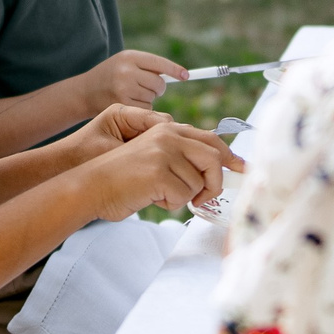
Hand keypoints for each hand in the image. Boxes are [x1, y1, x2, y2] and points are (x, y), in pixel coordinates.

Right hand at [80, 118, 243, 218]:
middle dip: (213, 184)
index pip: (210, 140)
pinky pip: (183, 197)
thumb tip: (214, 170)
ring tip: (156, 192)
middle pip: (213, 160)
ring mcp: (164, 152)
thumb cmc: (121, 178)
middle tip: (203, 199)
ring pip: (197, 184)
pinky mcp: (159, 172)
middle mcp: (169, 136)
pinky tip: (150, 197)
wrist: (91, 186)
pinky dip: (169, 204)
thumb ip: (180, 156)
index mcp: (168, 129)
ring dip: (180, 197)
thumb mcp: (153, 156)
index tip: (242, 169)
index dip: (230, 156)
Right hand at [82, 49, 186, 109]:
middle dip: (157, 88)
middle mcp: (126, 71)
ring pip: (153, 97)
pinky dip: (142, 109)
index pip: (158, 63)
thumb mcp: (125, 62)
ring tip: (131, 93)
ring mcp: (123, 89)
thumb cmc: (111, 75)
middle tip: (145, 87)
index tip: (186, 75)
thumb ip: (148, 66)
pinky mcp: (122, 105)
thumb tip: (179, 75)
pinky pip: (146, 109)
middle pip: (159, 84)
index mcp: (129, 57)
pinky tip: (129, 103)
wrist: (84, 91)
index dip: (174, 70)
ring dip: (148, 98)